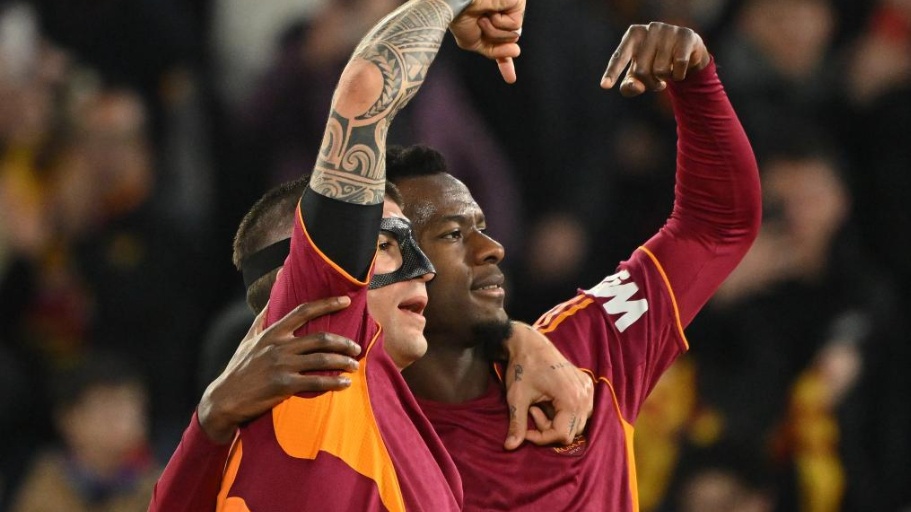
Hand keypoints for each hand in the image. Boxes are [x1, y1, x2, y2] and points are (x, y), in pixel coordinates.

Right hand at [198, 297, 360, 443]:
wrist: (224, 399)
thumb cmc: (238, 368)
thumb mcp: (248, 340)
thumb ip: (262, 319)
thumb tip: (272, 299)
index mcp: (272, 333)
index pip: (303, 311)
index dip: (327, 303)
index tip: (346, 301)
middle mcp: (279, 346)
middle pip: (320, 338)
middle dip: (343, 342)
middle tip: (356, 347)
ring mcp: (281, 365)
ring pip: (322, 359)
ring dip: (343, 361)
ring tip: (354, 365)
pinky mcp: (283, 385)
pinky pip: (316, 382)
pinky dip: (334, 382)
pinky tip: (345, 384)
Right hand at [450, 0, 524, 82]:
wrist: (457, 3)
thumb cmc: (460, 18)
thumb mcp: (473, 43)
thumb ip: (493, 52)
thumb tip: (516, 51)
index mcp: (490, 26)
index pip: (501, 47)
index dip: (505, 63)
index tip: (511, 79)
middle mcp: (502, 17)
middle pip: (510, 42)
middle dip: (496, 39)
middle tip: (480, 23)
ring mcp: (510, 8)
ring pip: (513, 35)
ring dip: (495, 31)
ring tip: (483, 16)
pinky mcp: (517, 1)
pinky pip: (515, 25)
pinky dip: (500, 22)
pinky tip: (491, 11)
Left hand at [503, 323, 594, 449]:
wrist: (530, 343)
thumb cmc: (522, 368)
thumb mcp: (517, 398)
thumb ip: (517, 424)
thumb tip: (509, 447)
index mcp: (571, 399)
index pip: (562, 435)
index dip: (541, 438)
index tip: (525, 429)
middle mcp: (585, 396)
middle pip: (571, 432)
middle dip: (548, 428)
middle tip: (532, 411)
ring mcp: (588, 390)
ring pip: (577, 423)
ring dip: (557, 421)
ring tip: (540, 405)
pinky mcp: (586, 385)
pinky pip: (580, 411)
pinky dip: (565, 412)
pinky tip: (550, 401)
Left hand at [601, 22, 710, 96]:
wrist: (687, 50)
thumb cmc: (656, 62)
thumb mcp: (639, 75)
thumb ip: (631, 85)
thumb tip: (635, 86)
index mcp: (633, 35)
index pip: (619, 57)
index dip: (612, 73)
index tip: (605, 85)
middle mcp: (649, 29)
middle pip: (641, 71)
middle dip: (649, 83)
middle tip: (657, 81)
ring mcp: (668, 30)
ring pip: (660, 71)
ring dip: (666, 78)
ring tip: (669, 69)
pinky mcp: (685, 36)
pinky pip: (678, 67)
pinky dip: (679, 75)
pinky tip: (680, 68)